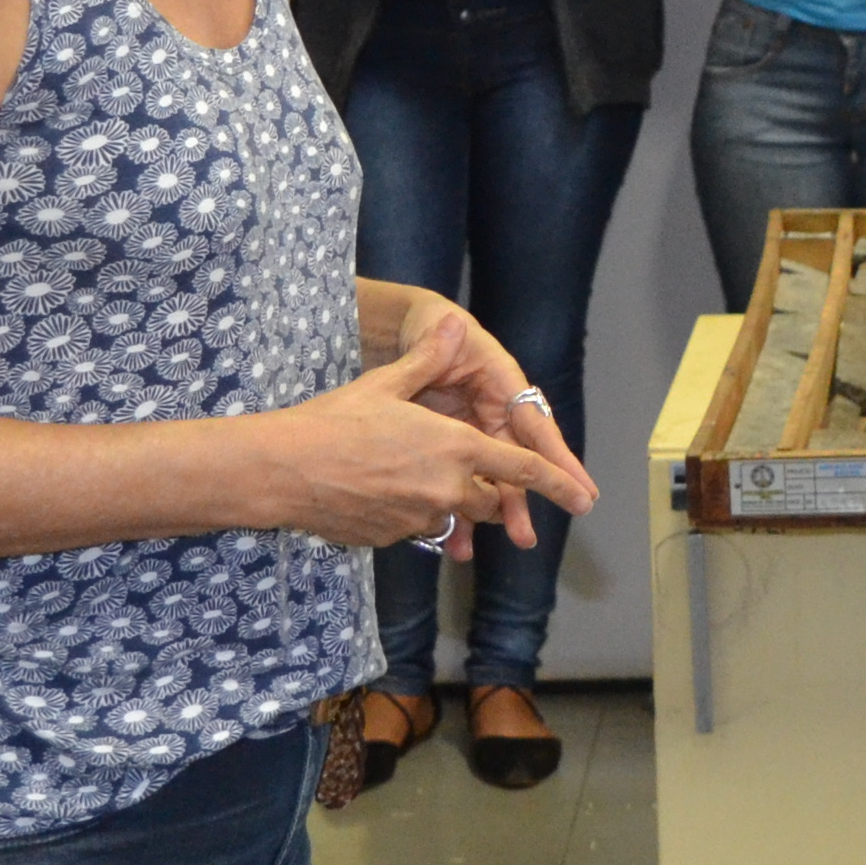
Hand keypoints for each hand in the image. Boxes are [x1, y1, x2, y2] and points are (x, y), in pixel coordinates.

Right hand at [272, 319, 596, 551]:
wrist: (283, 471)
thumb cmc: (335, 422)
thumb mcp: (386, 385)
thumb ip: (428, 359)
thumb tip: (452, 325)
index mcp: (457, 449)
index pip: (522, 470)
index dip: (557, 483)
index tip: (582, 499)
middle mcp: (447, 489)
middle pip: (490, 500)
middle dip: (490, 492)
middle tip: (474, 475)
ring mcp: (419, 520)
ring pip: (454, 518)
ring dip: (451, 506)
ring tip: (421, 482)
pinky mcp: (391, 540)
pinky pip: (418, 530)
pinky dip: (415, 516)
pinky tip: (385, 494)